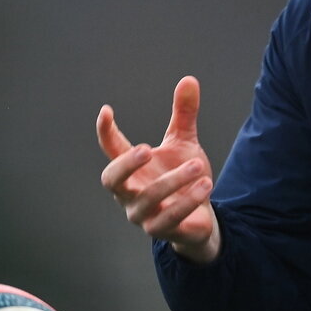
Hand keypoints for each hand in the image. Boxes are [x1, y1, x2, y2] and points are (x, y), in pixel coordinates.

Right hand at [97, 75, 220, 263]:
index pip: (111, 149)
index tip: (106, 111)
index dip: (105, 132)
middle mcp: (129, 192)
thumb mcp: (185, 144)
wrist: (199, 217)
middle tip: (147, 149)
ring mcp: (142, 214)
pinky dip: (187, 200)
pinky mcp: (161, 230)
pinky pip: (170, 217)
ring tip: (197, 165)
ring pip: (148, 198)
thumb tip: (189, 79)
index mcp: (132, 168)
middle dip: (126, 164)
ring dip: (173, 181)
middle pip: (112, 180)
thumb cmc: (184, 178)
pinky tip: (205, 184)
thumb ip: (183, 115)